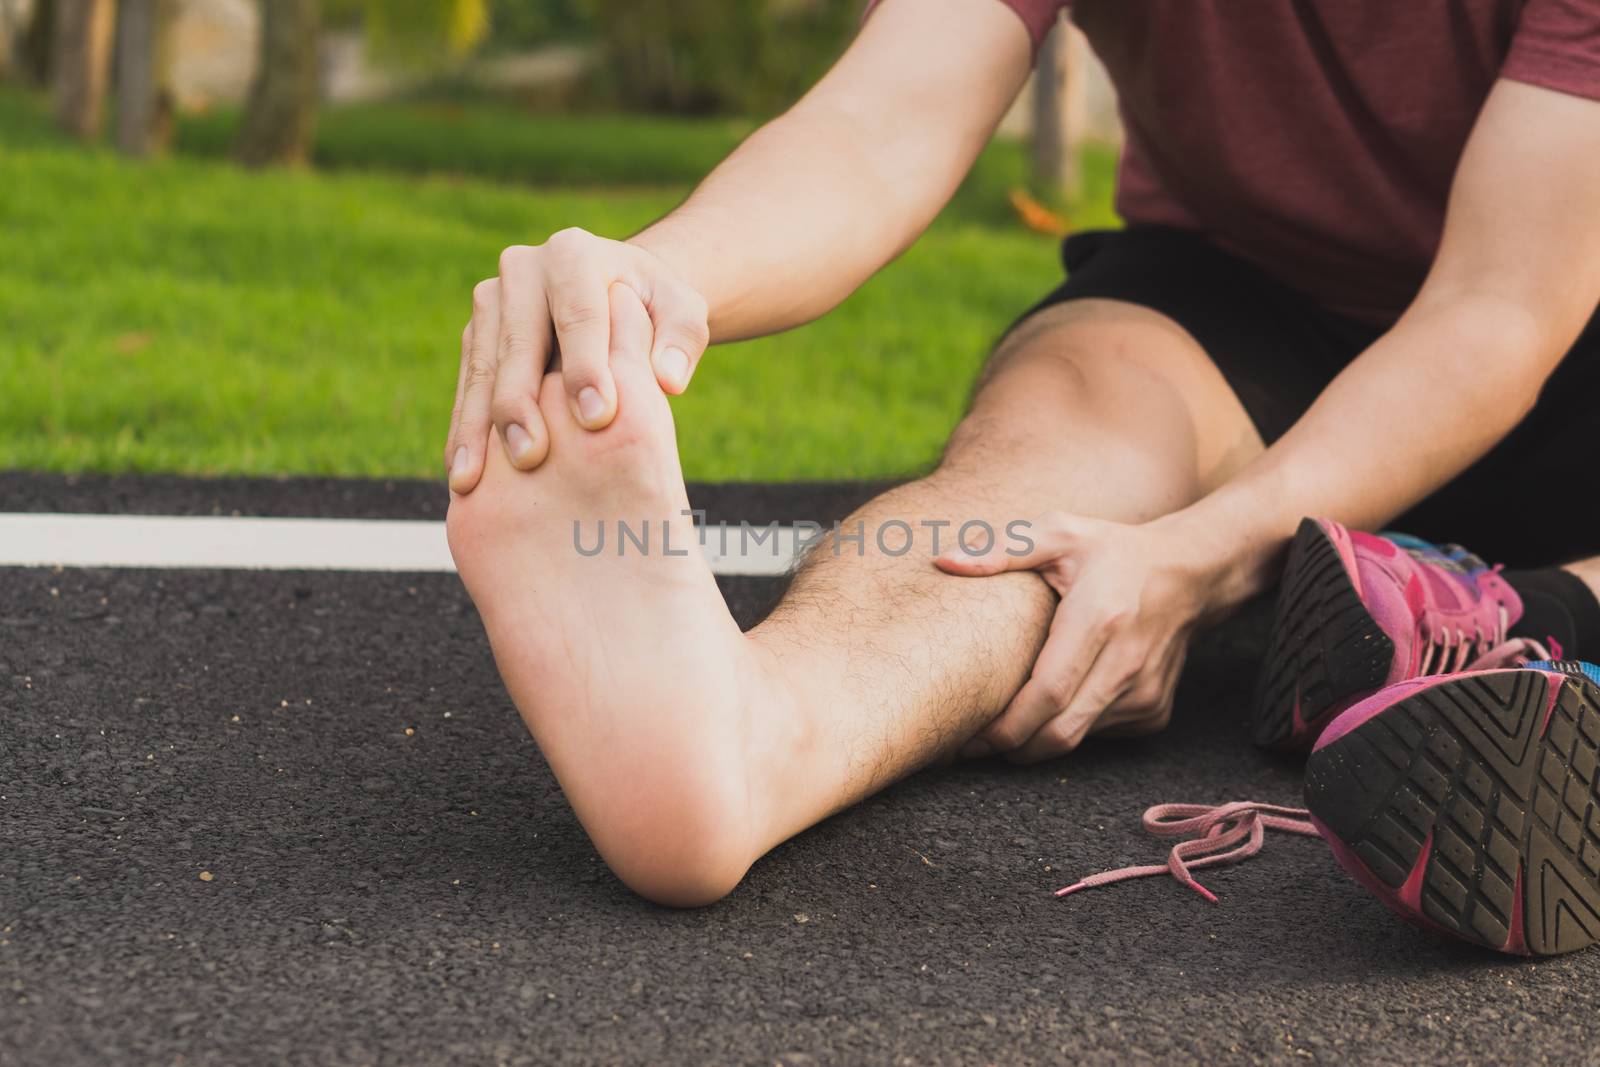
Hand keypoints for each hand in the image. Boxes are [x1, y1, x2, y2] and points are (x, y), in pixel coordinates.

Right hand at [445, 228, 709, 492]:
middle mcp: (522, 269)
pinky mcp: (475, 334)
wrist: (617, 295)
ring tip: (471, 479)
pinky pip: (467, 385)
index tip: (596, 418)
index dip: (586, 367)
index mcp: (574, 254)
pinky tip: (464, 474)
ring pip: (482, 367)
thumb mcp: (683, 313)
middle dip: (521, 403)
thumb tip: (669, 380)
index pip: (579, 315)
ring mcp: (491, 301)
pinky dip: (464, 430)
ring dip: (476, 426)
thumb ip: (683, 340)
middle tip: (530, 457)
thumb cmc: (655, 309)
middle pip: (518, 342)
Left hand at [935, 512, 1227, 761]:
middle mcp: (1127, 662)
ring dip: (1037, 742)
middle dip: (1012, 748)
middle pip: (1061, 731)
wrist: (1188, 574)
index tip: (969, 737)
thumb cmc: (1113, 552)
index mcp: (1099, 619)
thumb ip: (1003, 547)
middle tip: (973, 745)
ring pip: (1079, 738)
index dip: (1007, 725)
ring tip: (1002, 729)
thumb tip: (946, 561)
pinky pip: (1099, 734)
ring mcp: (1145, 691)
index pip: (1048, 693)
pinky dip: (1068, 729)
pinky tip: (1049, 710)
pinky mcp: (1154, 710)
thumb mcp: (1060, 532)